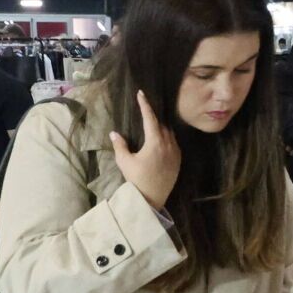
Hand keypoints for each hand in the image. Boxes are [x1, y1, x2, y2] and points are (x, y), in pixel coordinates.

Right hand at [110, 90, 180, 209]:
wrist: (152, 199)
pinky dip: (167, 137)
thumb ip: (120, 145)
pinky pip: (174, 143)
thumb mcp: (124, 162)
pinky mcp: (178, 161)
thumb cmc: (136, 179)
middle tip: (144, 109)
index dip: (145, 105)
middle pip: (161, 124)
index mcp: (155, 142)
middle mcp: (168, 144)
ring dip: (160, 127)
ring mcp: (175, 153)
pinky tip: (160, 139)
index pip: (150, 118)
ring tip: (151, 123)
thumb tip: (114, 133)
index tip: (141, 93)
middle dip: (152, 116)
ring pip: (169, 133)